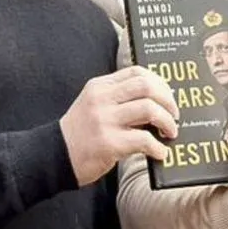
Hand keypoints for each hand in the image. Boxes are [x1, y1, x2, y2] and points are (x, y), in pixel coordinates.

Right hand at [60, 65, 179, 185]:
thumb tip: (155, 103)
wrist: (54, 156)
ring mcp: (104, 121)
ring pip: (149, 110)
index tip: (167, 96)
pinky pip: (144, 140)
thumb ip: (117, 99)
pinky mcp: (109, 143)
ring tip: (170, 133)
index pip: (136, 72)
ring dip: (167, 122)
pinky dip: (158, 147)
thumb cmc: (80, 133)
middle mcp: (102, 99)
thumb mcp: (93, 105)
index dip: (159, 83)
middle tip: (174, 115)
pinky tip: (160, 153)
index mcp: (99, 86)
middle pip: (146, 86)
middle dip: (168, 101)